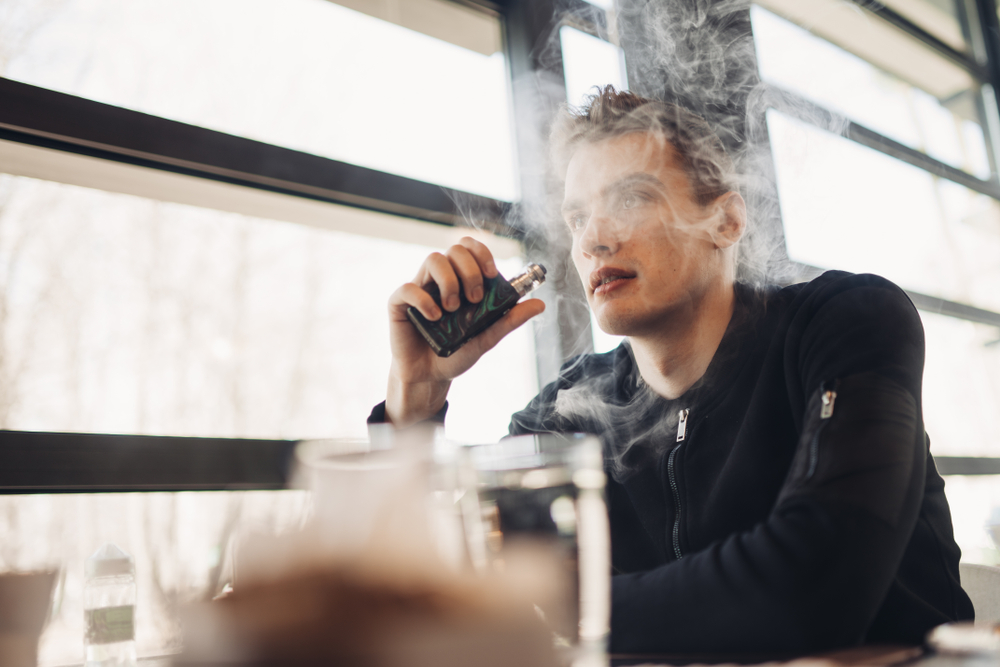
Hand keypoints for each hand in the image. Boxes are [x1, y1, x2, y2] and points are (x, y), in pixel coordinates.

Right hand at [386, 237, 544, 426]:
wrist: (431, 377)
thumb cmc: (456, 353)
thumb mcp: (487, 337)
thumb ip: (509, 320)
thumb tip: (539, 304)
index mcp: (460, 279)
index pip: (469, 247)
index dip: (482, 253)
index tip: (491, 275)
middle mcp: (439, 278)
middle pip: (454, 249)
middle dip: (470, 270)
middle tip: (475, 299)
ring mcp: (419, 288)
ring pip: (433, 260)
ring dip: (449, 282)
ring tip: (454, 309)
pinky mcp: (399, 304)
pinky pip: (408, 288)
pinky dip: (424, 300)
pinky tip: (435, 317)